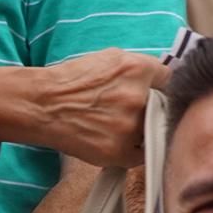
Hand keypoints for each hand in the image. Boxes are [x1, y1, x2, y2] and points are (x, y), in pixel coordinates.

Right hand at [0, 50, 170, 166]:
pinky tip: (115, 138)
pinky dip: (133, 149)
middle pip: (165, 108)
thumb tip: (162, 78)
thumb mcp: (109, 59)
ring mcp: (129, 127)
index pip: (171, 80)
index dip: (164, 87)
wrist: (41, 105)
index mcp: (137, 69)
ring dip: (143, 130)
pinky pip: (141, 154)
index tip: (159, 93)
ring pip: (153, 133)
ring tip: (118, 124)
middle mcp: (137, 98)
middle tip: (134, 109)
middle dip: (154, 109)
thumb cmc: (71, 81)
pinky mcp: (119, 152)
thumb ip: (139, 68)